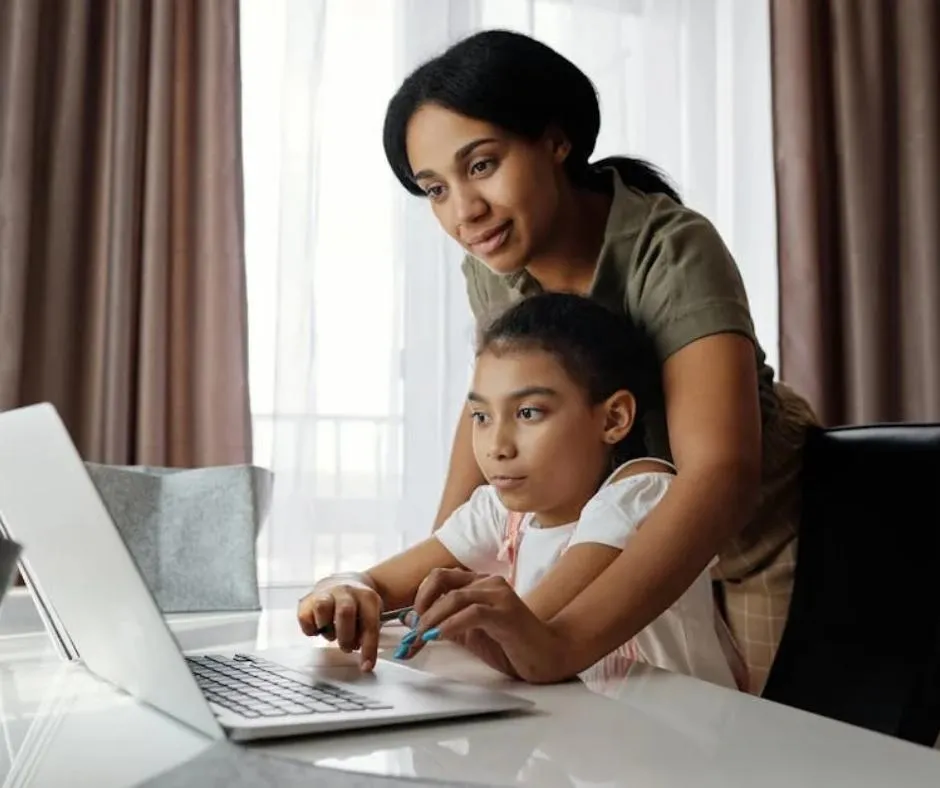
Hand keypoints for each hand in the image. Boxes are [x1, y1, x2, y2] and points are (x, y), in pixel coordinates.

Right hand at [297, 579, 381, 671]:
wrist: (346, 581)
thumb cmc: (359, 606)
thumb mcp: (371, 615)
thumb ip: (368, 635)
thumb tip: (365, 663)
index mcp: (366, 596)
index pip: (369, 623)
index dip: (368, 648)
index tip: (366, 666)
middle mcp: (345, 591)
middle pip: (345, 612)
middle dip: (346, 637)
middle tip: (347, 647)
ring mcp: (325, 593)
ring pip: (322, 608)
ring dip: (327, 629)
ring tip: (332, 633)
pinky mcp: (307, 600)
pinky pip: (305, 617)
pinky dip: (311, 629)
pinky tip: (319, 628)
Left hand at [397, 568, 570, 682]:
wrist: (547, 656)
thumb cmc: (510, 645)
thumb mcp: (469, 634)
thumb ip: (443, 624)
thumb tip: (411, 621)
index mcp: (479, 583)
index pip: (439, 576)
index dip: (419, 597)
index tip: (410, 622)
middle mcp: (488, 583)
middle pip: (441, 579)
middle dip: (420, 605)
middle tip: (412, 632)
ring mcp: (499, 595)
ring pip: (454, 596)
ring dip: (431, 619)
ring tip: (421, 639)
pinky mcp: (506, 614)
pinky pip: (472, 613)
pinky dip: (450, 625)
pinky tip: (440, 638)